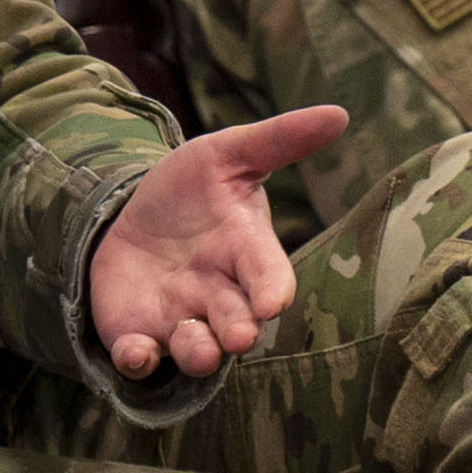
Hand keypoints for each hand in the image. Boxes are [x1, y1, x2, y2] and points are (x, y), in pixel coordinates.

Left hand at [91, 106, 345, 379]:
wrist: (132, 214)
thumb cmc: (194, 189)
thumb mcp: (226, 154)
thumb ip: (278, 139)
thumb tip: (339, 113)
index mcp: (246, 252)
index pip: (269, 276)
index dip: (273, 289)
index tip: (274, 302)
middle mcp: (219, 294)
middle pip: (238, 322)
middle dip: (240, 331)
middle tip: (241, 336)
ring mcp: (180, 318)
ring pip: (197, 349)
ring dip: (199, 353)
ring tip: (200, 350)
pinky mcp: (139, 332)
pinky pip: (142, 356)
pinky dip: (139, 358)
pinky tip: (135, 352)